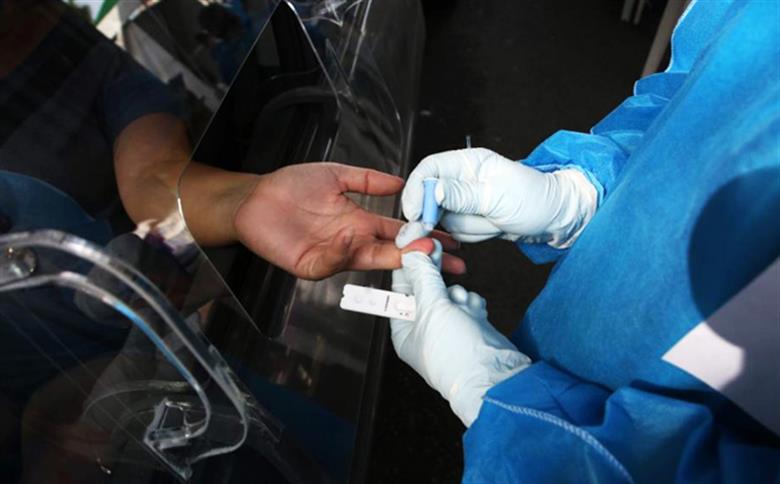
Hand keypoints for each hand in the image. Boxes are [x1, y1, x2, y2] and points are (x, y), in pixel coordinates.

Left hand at [233, 163, 465, 279]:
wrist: (254, 198)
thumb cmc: (290, 187)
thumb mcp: (335, 176)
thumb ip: (367, 180)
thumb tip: (400, 181)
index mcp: (359, 222)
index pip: (399, 234)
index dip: (423, 237)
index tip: (448, 240)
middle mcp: (351, 242)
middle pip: (393, 253)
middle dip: (421, 258)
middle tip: (448, 260)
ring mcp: (332, 255)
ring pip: (368, 261)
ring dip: (391, 259)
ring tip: (416, 252)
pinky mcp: (309, 264)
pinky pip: (330, 262)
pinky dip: (341, 253)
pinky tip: (352, 240)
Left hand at [391, 226, 529, 425]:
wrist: (496, 378)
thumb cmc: (457, 355)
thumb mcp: (433, 308)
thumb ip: (424, 276)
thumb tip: (413, 252)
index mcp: (404, 330)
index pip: (400, 287)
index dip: (408, 263)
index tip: (415, 240)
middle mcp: (423, 330)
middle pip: (426, 288)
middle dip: (437, 277)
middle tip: (441, 253)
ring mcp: (447, 329)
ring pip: (449, 293)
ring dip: (457, 293)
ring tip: (463, 306)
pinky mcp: (469, 328)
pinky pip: (467, 303)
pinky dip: (472, 304)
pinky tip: (475, 314)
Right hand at [402, 148, 596, 246]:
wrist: (556, 218)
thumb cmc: (536, 199)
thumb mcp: (498, 196)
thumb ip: (462, 194)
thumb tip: (432, 191)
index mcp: (469, 162)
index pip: (429, 168)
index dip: (416, 189)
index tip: (415, 212)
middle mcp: (464, 178)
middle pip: (431, 197)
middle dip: (445, 214)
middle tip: (463, 223)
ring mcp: (467, 200)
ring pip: (445, 219)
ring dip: (468, 226)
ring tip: (493, 221)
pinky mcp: (472, 217)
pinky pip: (458, 230)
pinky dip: (474, 234)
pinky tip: (494, 227)